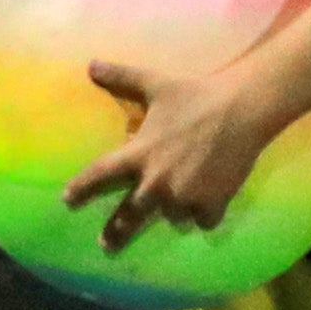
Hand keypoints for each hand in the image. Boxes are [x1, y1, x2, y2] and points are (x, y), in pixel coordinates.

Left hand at [66, 59, 279, 248]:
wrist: (243, 108)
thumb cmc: (195, 95)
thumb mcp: (154, 84)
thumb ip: (121, 78)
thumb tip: (91, 64)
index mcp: (137, 153)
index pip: (99, 176)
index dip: (81, 189)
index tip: (67, 201)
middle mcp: (156, 181)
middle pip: (129, 215)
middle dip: (116, 232)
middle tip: (105, 245)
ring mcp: (184, 195)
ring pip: (170, 217)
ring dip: (172, 211)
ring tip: (178, 201)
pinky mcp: (211, 202)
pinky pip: (201, 221)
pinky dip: (203, 215)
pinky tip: (208, 203)